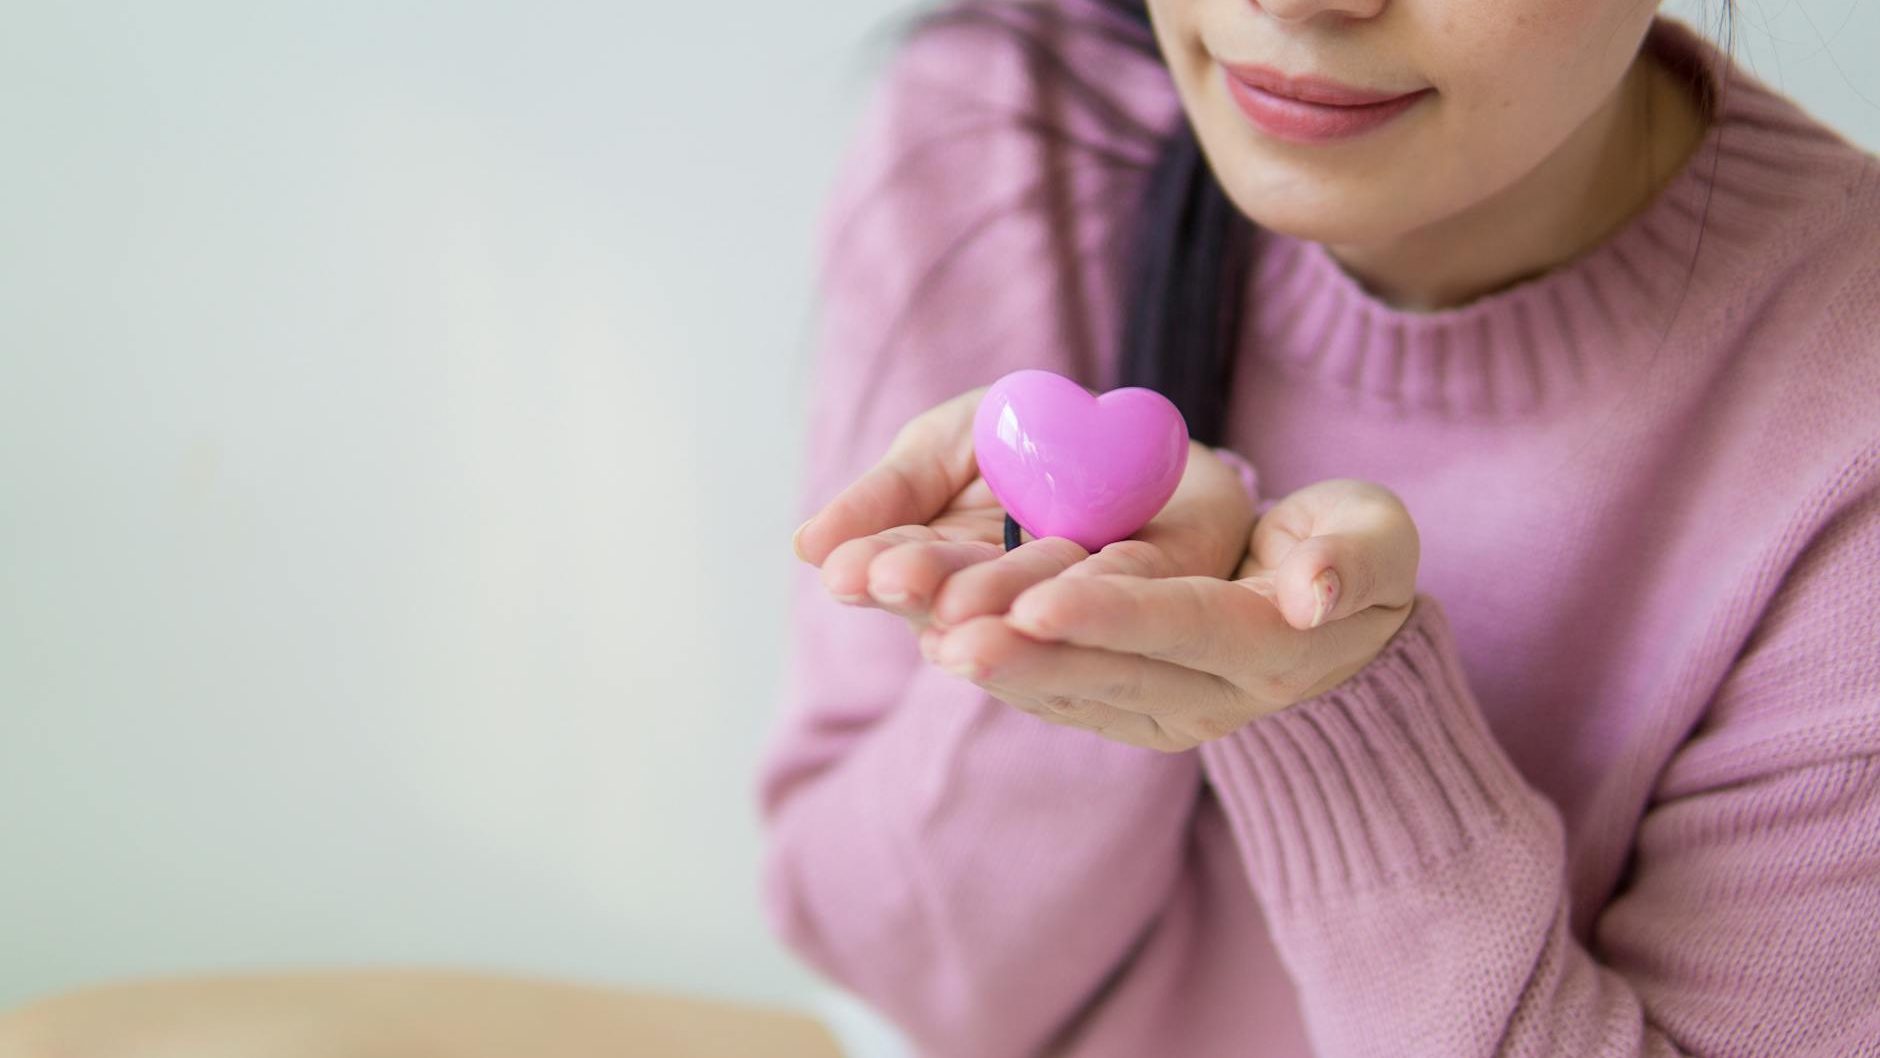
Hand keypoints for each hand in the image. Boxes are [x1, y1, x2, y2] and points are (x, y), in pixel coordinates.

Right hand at [791, 385, 1257, 637]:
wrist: (1145, 437)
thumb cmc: (1031, 441)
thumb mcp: (950, 444)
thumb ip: (890, 492)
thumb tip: (805, 547)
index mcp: (951, 573)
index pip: (906, 576)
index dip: (877, 572)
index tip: (845, 571)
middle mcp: (1011, 604)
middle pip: (966, 602)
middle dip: (931, 588)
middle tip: (894, 580)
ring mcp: (1084, 607)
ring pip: (1040, 610)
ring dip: (1001, 607)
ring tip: (961, 613)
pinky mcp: (1164, 586)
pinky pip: (1130, 588)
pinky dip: (1096, 594)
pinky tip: (1061, 600)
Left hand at [921, 478, 1420, 751]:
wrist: (1334, 629)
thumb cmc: (1355, 555)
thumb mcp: (1376, 540)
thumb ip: (1354, 558)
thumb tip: (1314, 592)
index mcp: (1266, 648)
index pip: (1184, 628)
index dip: (1112, 614)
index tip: (1038, 597)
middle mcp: (1208, 699)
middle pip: (1104, 671)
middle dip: (1021, 650)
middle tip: (942, 627)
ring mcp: (1158, 714)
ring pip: (1062, 687)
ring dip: (986, 660)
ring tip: (916, 629)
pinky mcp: (1120, 711)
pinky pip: (1048, 690)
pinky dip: (990, 661)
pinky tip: (927, 631)